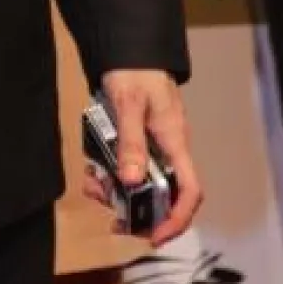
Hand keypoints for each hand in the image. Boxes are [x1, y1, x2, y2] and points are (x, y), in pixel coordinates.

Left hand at [98, 69, 201, 247]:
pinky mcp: (133, 140)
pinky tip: (92, 171)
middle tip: (114, 220)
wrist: (125, 47)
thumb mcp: (129, 104)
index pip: (190, 191)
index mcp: (174, 142)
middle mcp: (166, 149)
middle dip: (139, 211)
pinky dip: (109, 174)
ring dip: (118, 193)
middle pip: (162, 194)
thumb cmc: (135, 70)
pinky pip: (124, 166)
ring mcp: (150, 145)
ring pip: (140, 183)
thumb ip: (131, 142)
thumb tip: (132, 182)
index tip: (155, 236)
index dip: (178, 218)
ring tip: (95, 188)